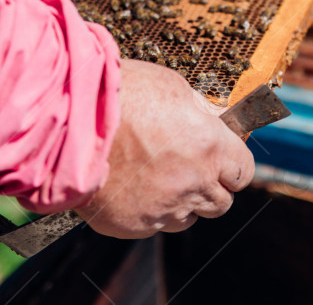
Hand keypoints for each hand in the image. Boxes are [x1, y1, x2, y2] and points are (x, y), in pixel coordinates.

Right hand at [75, 59, 254, 237]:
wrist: (68, 118)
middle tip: (188, 167)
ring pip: (187, 218)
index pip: (244, 172)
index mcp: (211, 148)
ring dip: (180, 202)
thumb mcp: (173, 87)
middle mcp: (193, 184)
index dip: (232, 165)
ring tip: (154, 176)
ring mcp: (163, 209)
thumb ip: (202, 112)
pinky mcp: (132, 225)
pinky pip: (152, 225)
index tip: (221, 158)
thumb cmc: (122, 94)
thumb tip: (218, 121)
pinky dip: (148, 211)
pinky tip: (130, 186)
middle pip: (220, 202)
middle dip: (210, 187)